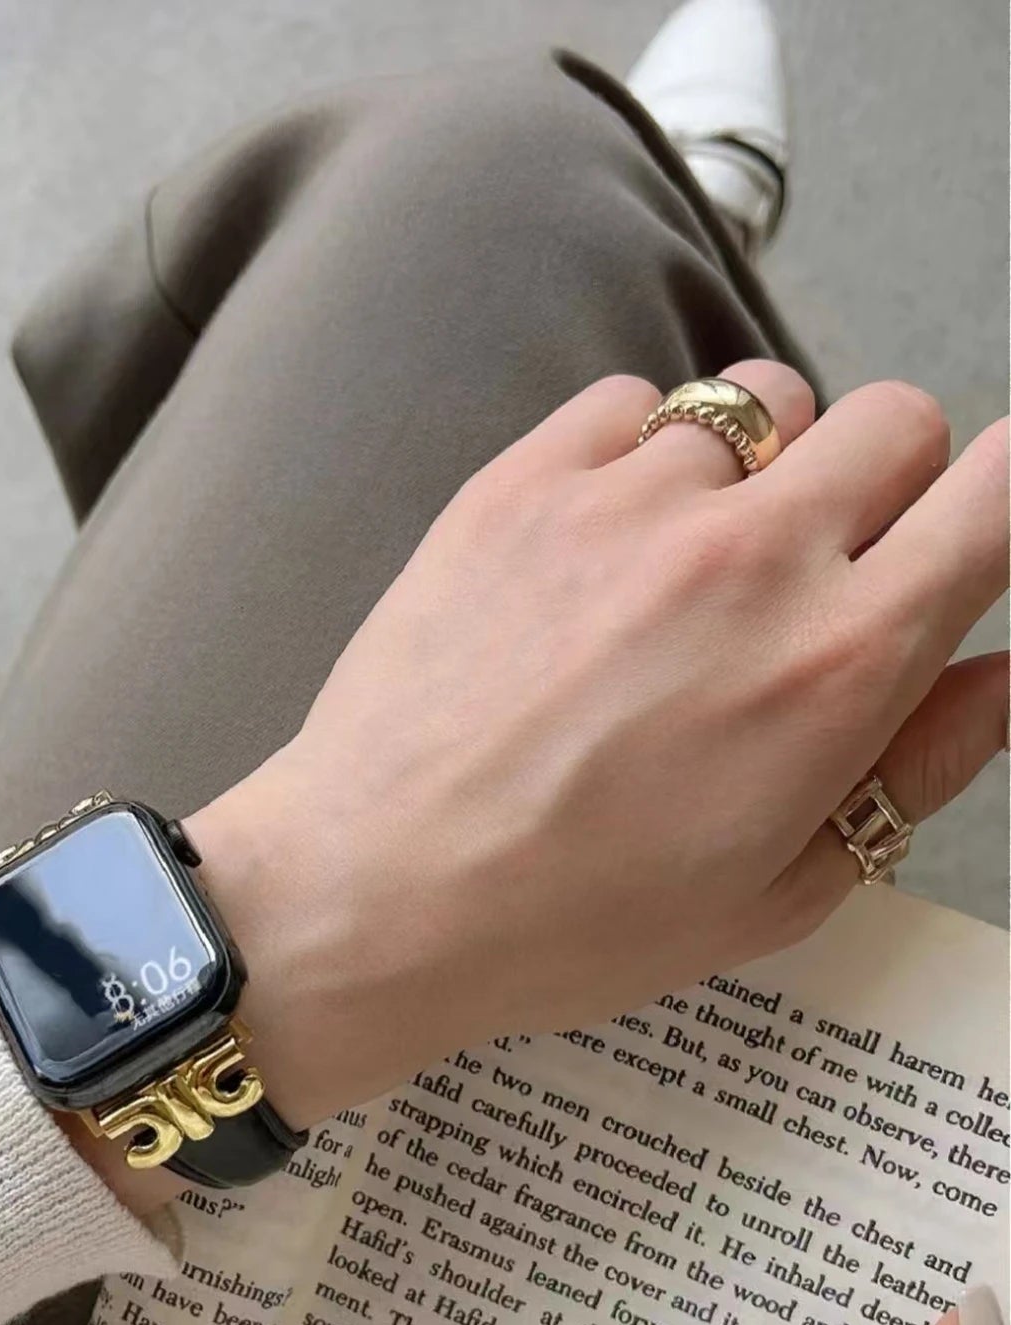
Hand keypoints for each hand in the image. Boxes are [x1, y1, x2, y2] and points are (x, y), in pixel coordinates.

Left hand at [192, 362, 1008, 1127]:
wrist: (376, 892)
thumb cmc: (573, 922)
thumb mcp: (779, 892)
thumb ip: (916, 767)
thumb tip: (998, 672)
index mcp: (839, 664)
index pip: (999, 494)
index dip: (1001, 499)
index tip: (965, 531)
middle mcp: (752, 556)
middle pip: (894, 419)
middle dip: (885, 485)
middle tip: (820, 573)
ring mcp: (629, 502)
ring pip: (760, 401)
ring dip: (755, 470)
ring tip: (687, 571)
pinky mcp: (523, 479)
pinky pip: (632, 403)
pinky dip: (639, 456)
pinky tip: (599, 548)